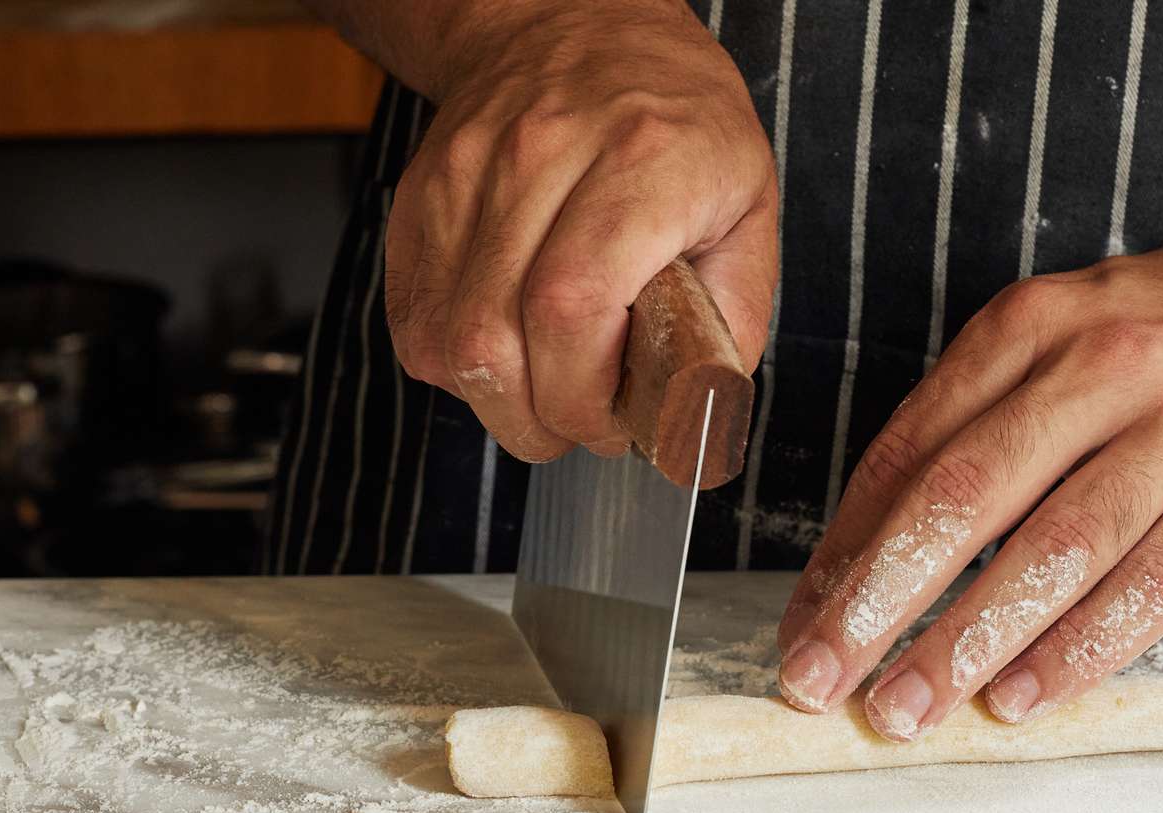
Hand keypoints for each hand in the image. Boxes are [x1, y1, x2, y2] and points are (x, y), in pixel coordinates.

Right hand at [384, 0, 777, 461]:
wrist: (573, 23)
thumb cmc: (675, 119)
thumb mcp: (749, 206)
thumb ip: (733, 317)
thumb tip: (697, 409)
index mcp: (641, 160)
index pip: (573, 308)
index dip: (583, 397)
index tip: (612, 423)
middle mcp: (542, 158)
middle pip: (495, 342)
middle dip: (538, 420)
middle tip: (578, 422)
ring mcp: (466, 175)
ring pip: (444, 342)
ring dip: (495, 402)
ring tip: (542, 393)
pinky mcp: (419, 199)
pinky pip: (413, 321)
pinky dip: (454, 365)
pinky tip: (504, 352)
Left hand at [776, 112, 1162, 738]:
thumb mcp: (1065, 335)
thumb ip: (974, 422)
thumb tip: (869, 545)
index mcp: (1030, 326)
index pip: (910, 448)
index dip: (843, 545)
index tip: (803, 620)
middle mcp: (1100, 368)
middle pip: (964, 499)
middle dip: (876, 601)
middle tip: (817, 678)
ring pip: (1055, 549)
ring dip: (966, 641)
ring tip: (903, 708)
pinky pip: (1155, 585)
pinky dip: (1081, 651)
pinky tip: (1020, 698)